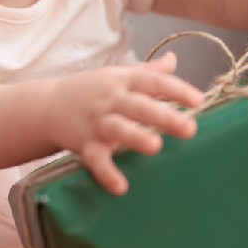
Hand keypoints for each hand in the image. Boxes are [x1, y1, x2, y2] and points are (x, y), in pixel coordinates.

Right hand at [44, 52, 203, 195]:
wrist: (48, 105)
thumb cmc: (92, 90)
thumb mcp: (118, 75)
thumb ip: (148, 71)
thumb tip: (174, 59)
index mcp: (123, 81)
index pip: (153, 82)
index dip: (176, 90)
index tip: (198, 101)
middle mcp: (111, 100)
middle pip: (139, 106)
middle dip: (164, 116)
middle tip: (190, 128)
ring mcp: (97, 122)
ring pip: (118, 129)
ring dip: (135, 137)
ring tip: (155, 146)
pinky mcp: (84, 144)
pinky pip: (96, 159)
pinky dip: (106, 173)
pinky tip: (121, 187)